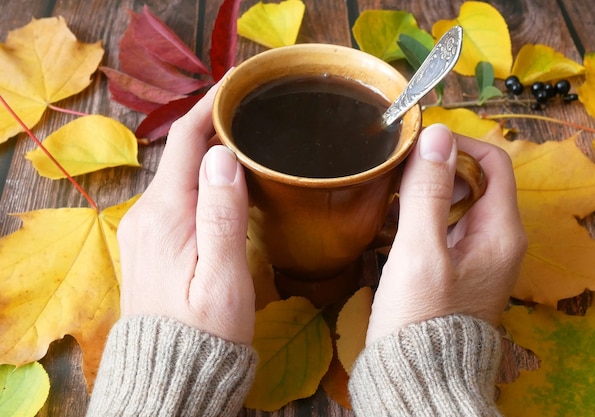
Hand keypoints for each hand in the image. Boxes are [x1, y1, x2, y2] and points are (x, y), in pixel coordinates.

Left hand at [117, 84, 254, 344]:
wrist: (172, 375)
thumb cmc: (206, 333)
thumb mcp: (223, 278)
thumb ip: (222, 215)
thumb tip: (220, 156)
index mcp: (166, 216)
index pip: (185, 141)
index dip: (211, 107)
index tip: (239, 86)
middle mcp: (147, 215)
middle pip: (180, 153)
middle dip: (213, 126)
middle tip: (254, 111)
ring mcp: (146, 229)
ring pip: (179, 174)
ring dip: (208, 153)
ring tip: (246, 139)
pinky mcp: (152, 243)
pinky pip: (176, 196)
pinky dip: (201, 179)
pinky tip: (225, 183)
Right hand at [366, 124, 526, 344]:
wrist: (418, 376)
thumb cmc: (420, 319)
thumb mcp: (421, 252)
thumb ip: (428, 193)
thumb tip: (436, 136)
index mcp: (501, 232)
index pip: (493, 161)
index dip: (458, 144)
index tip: (419, 144)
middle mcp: (496, 240)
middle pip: (475, 180)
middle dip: (438, 167)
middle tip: (398, 167)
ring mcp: (475, 255)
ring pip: (456, 202)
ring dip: (427, 190)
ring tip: (391, 190)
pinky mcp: (454, 268)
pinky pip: (443, 226)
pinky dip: (421, 215)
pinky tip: (393, 219)